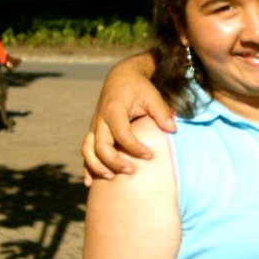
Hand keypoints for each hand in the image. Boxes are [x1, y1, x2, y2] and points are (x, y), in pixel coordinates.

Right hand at [81, 53, 174, 185]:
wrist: (121, 76)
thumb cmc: (138, 86)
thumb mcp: (152, 94)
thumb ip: (161, 112)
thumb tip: (172, 129)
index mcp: (113, 109)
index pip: (121, 134)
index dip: (134, 148)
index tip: (150, 156)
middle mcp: (100, 119)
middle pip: (100, 146)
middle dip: (114, 161)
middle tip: (132, 170)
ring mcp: (94, 126)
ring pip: (88, 150)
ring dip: (97, 166)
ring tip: (112, 177)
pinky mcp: (94, 132)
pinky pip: (86, 151)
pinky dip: (87, 166)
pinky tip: (90, 182)